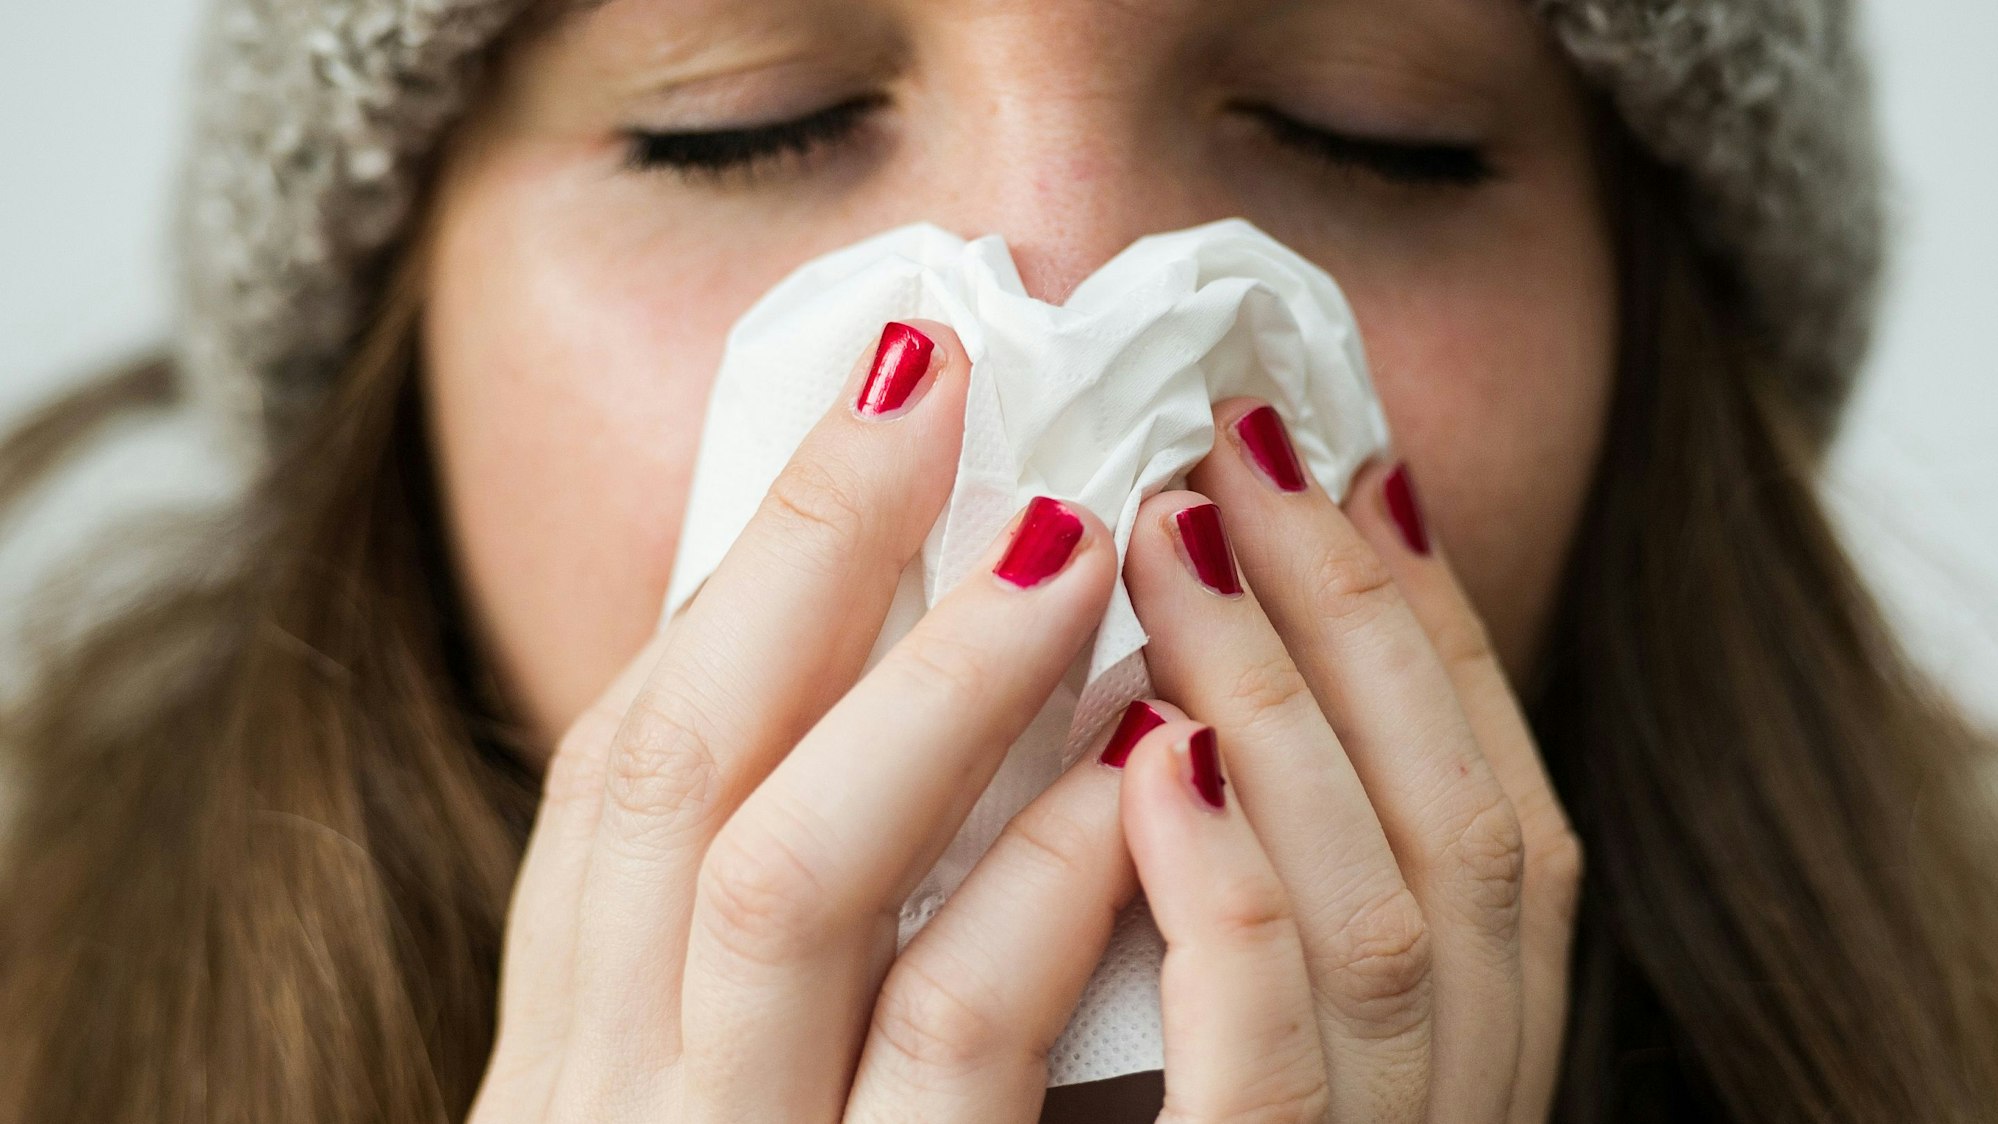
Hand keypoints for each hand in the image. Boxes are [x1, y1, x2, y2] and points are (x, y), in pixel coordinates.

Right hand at [468, 320, 1143, 1121]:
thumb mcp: (732, 1088)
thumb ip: (785, 928)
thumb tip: (897, 676)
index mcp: (576, 1041)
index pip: (619, 764)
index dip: (740, 574)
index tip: (869, 411)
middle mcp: (605, 1096)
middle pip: (670, 773)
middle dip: (805, 555)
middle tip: (942, 385)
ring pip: (785, 879)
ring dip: (937, 684)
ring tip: (1068, 541)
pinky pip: (949, 1033)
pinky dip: (1044, 880)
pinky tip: (1138, 766)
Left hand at [1108, 399, 1583, 1122]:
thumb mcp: (1234, 1031)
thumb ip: (1265, 882)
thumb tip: (1177, 685)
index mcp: (1476, 1056)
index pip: (1501, 817)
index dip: (1438, 631)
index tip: (1359, 469)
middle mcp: (1462, 1103)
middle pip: (1457, 829)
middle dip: (1355, 614)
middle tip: (1236, 442)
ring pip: (1375, 914)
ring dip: (1276, 698)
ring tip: (1169, 532)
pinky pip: (1270, 1055)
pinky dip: (1228, 893)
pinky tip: (1157, 754)